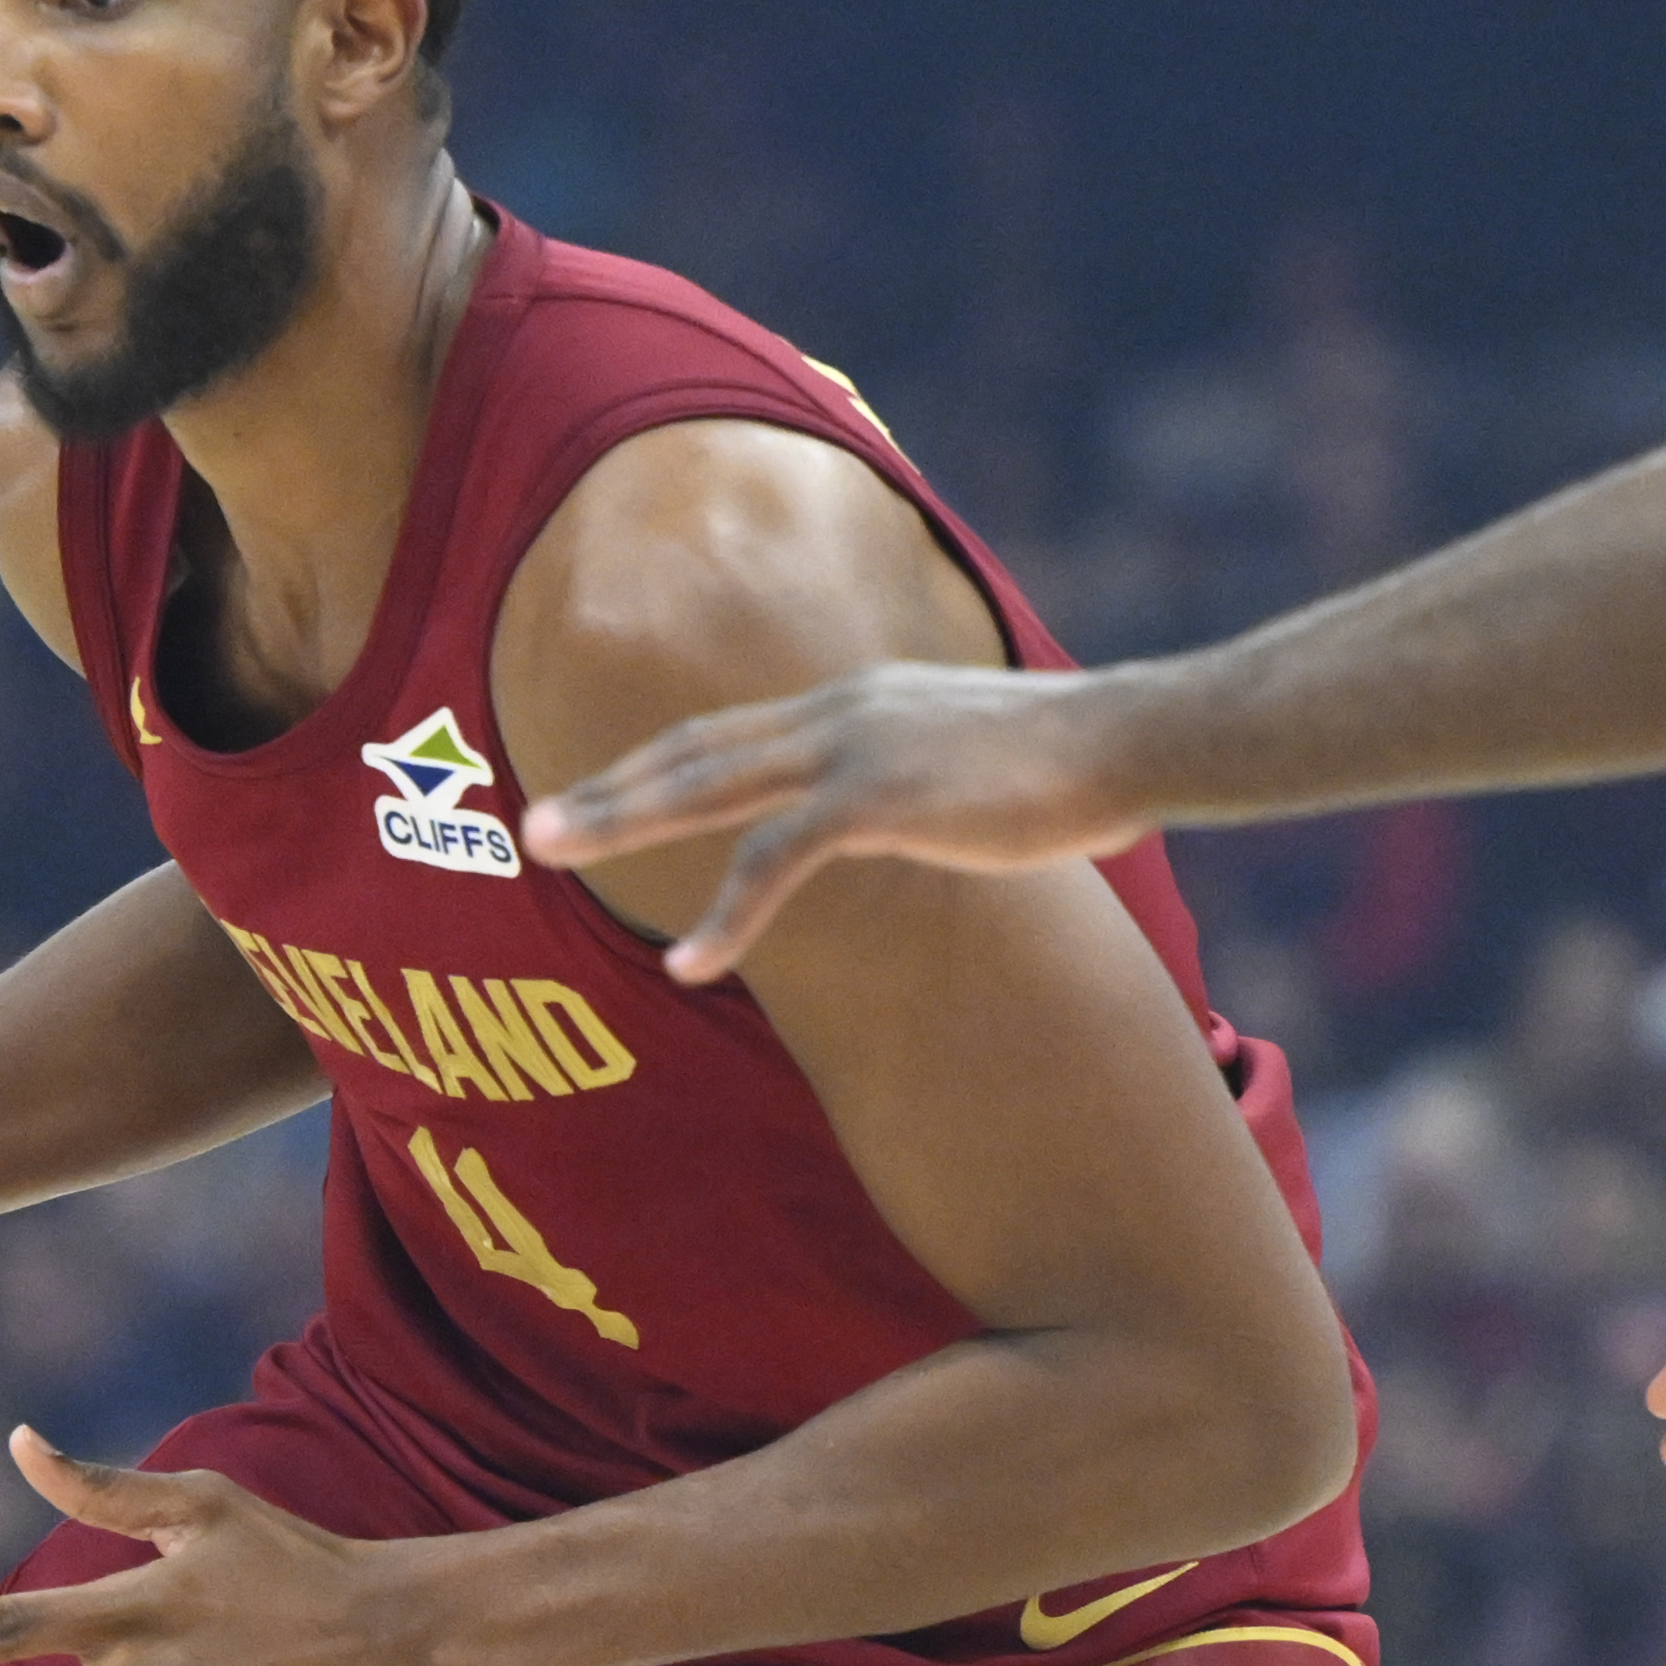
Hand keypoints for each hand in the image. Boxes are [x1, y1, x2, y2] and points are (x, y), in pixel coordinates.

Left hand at [522, 661, 1150, 981]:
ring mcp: (855, 747)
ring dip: (621, 820)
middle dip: (608, 786)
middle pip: (696, 748)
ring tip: (548, 853)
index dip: (660, 763)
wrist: (1133, 741)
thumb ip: (928, 782)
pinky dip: (723, 913)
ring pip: (708, 787)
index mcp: (860, 701)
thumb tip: (926, 813)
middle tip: (531, 824)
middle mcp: (842, 709)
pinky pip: (775, 860)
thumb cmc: (1080, 766)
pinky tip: (687, 963)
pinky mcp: (878, 797)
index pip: (733, 730)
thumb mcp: (979, 762)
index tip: (600, 791)